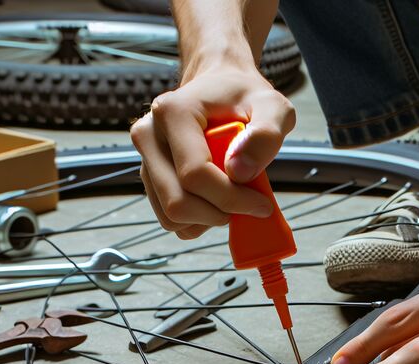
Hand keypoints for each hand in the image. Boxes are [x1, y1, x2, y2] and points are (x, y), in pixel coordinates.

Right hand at [130, 64, 295, 238]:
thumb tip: (240, 172)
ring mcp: (145, 158)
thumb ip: (266, 134)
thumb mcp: (273, 106)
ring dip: (208, 219)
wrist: (220, 87)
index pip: (195, 174)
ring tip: (234, 195)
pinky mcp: (150, 177)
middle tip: (249, 204)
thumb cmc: (245, 96)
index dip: (232, 199)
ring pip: (171, 217)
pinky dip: (198, 220)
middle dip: (219, 214)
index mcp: (172, 112)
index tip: (263, 204)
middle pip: (177, 202)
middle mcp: (149, 135)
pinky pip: (170, 218)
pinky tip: (218, 198)